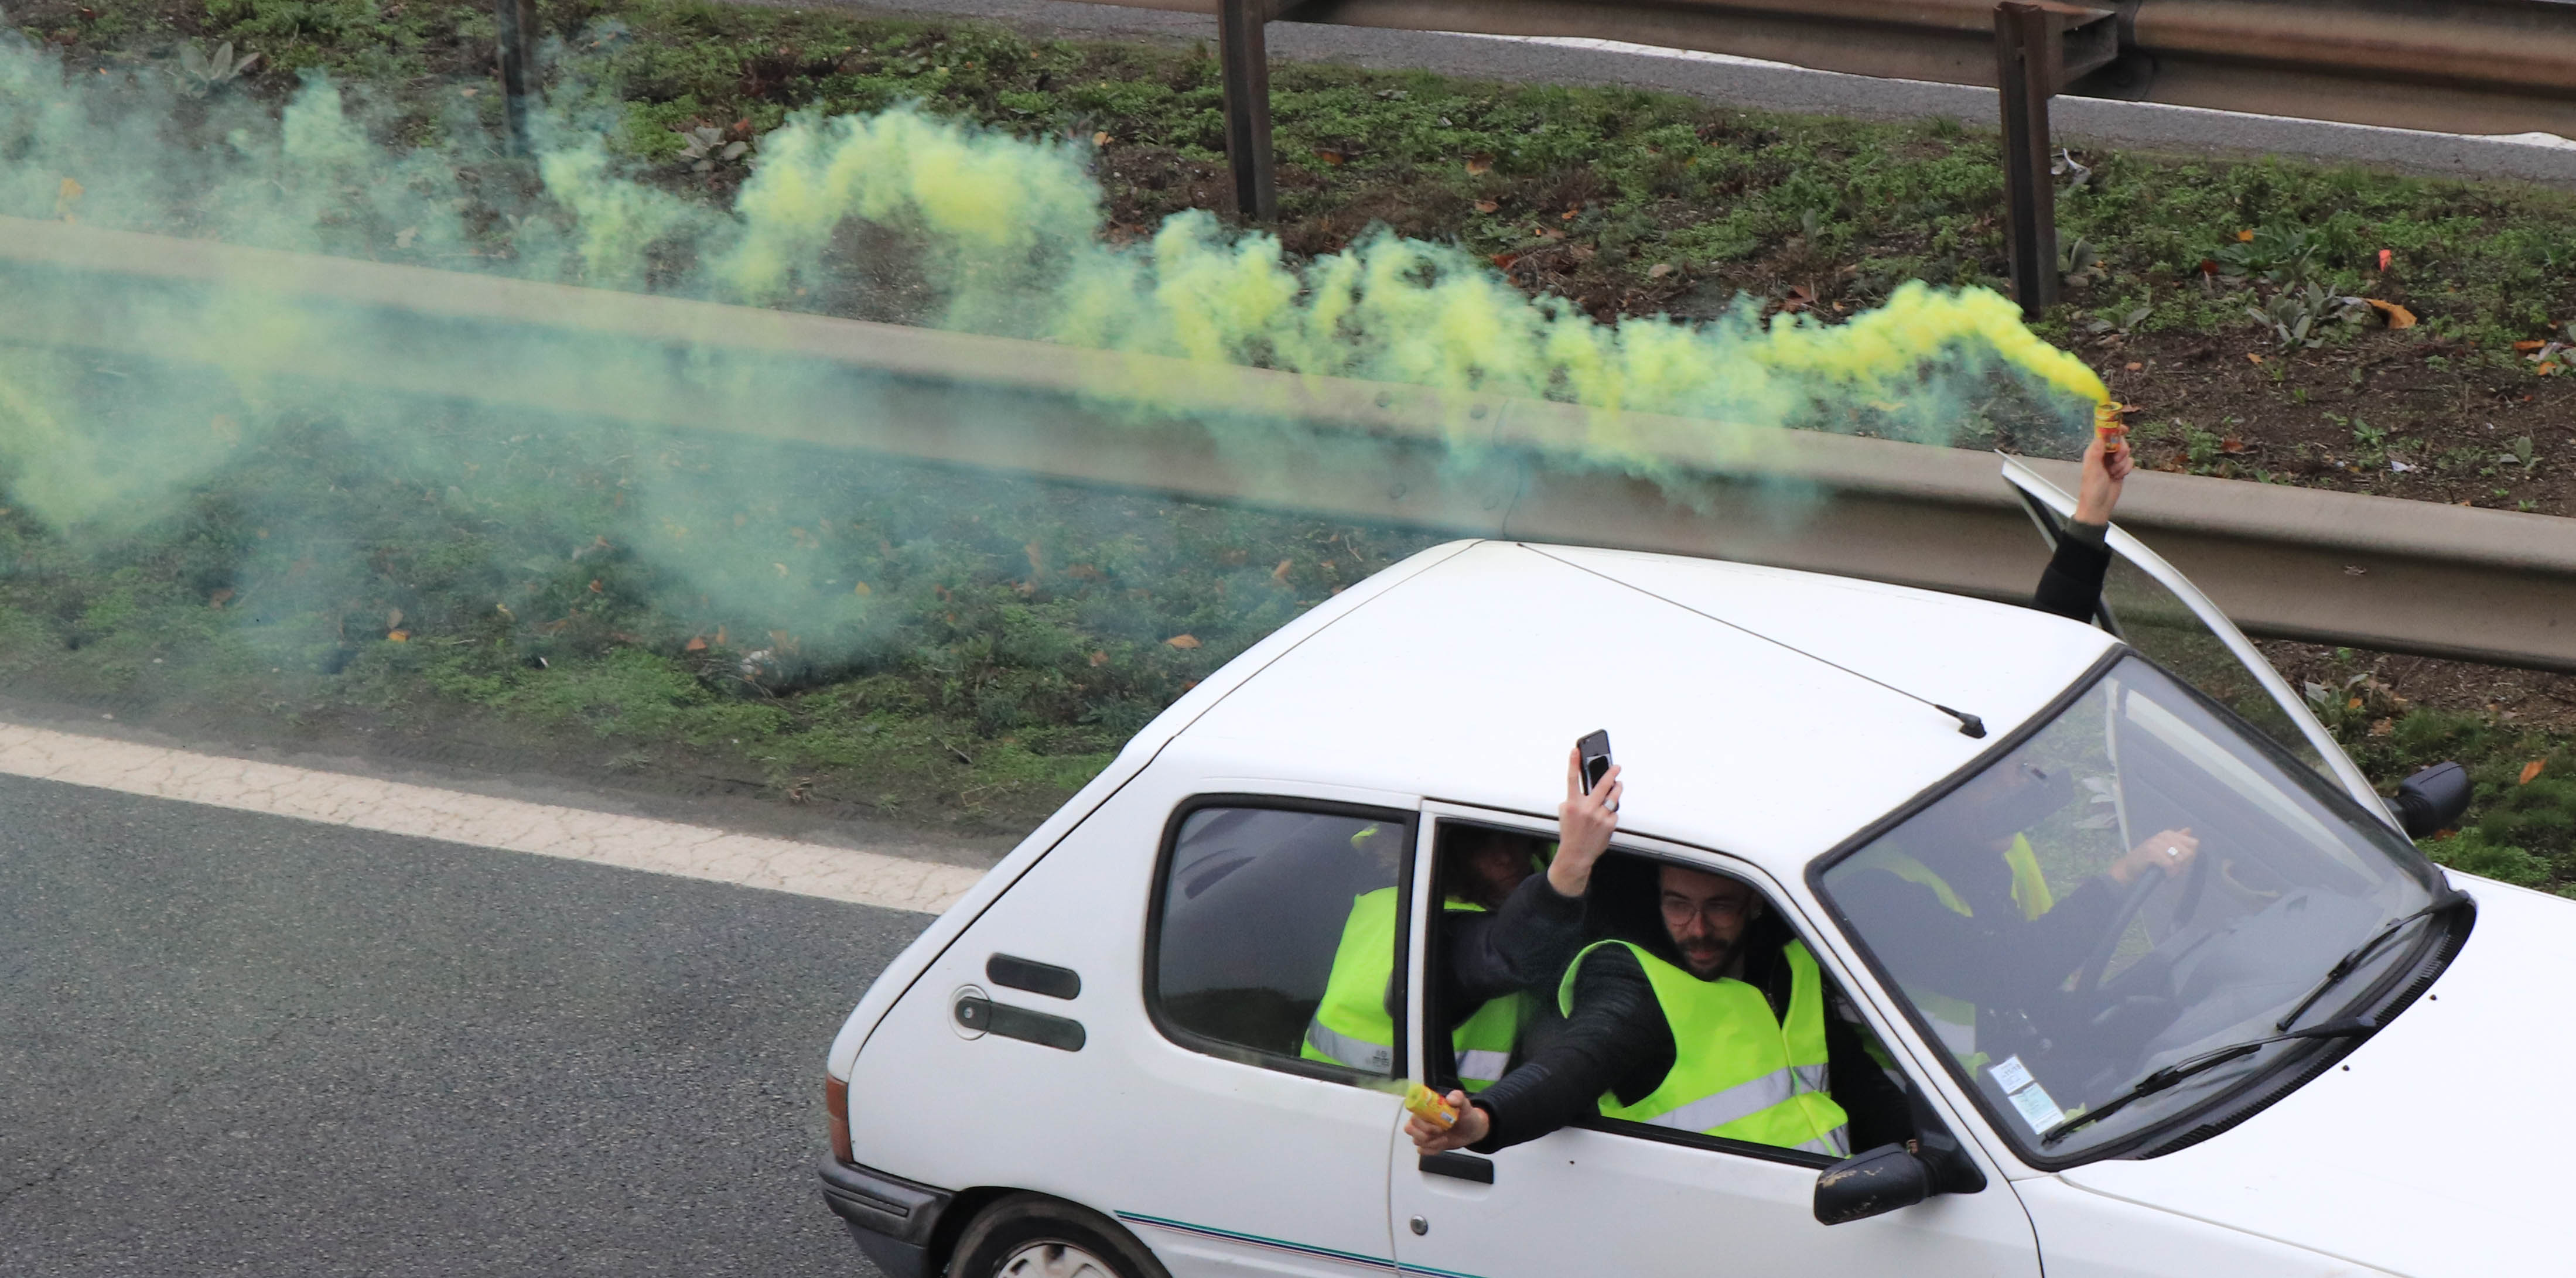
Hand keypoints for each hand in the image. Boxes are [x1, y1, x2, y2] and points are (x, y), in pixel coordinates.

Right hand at [1406, 1089, 1489, 1153]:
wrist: (1471, 1130)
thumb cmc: (1465, 1115)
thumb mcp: (1465, 1105)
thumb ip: (1459, 1097)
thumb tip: (1450, 1099)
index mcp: (1425, 1109)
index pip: (1412, 1114)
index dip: (1422, 1122)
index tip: (1438, 1124)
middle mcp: (1421, 1120)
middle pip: (1410, 1128)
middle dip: (1427, 1133)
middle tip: (1442, 1131)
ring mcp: (1423, 1133)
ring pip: (1416, 1141)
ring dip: (1432, 1142)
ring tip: (1445, 1138)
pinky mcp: (1427, 1144)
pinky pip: (1422, 1150)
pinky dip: (1433, 1149)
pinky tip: (1442, 1144)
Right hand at [1550, 749, 1619, 898]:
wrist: (1576, 855)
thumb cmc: (1570, 833)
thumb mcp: (1565, 814)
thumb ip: (1573, 799)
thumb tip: (1586, 788)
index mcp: (1571, 804)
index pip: (1572, 779)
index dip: (1573, 763)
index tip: (1575, 750)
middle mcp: (1586, 809)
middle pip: (1601, 785)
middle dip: (1611, 773)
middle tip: (1616, 766)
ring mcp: (1599, 817)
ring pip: (1613, 797)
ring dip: (1617, 789)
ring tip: (1618, 784)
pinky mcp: (1609, 825)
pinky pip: (1614, 813)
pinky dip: (1611, 813)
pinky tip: (1606, 816)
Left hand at [2073, 430, 2134, 526]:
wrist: (2099, 505)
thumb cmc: (2092, 489)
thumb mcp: (2092, 470)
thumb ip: (2095, 453)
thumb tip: (2100, 437)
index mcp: (2094, 451)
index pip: (2105, 435)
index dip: (2114, 430)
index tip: (2124, 429)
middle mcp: (2103, 454)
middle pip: (2119, 442)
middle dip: (2121, 450)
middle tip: (2116, 459)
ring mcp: (2112, 461)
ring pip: (2126, 452)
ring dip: (2122, 462)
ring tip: (2114, 472)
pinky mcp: (2120, 469)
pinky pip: (2130, 462)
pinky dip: (2126, 469)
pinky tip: (2119, 476)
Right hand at [2108, 827, 2198, 885]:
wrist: (2128, 868)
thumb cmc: (2147, 860)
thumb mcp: (2163, 848)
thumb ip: (2176, 839)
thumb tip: (2189, 830)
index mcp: (2168, 834)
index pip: (2194, 843)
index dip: (2191, 856)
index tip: (2182, 864)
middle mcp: (2163, 836)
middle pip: (2189, 853)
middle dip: (2184, 865)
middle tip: (2175, 871)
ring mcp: (2156, 843)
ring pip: (2180, 859)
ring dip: (2177, 871)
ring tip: (2169, 873)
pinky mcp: (2151, 852)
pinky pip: (2170, 865)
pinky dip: (2170, 873)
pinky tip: (2166, 876)